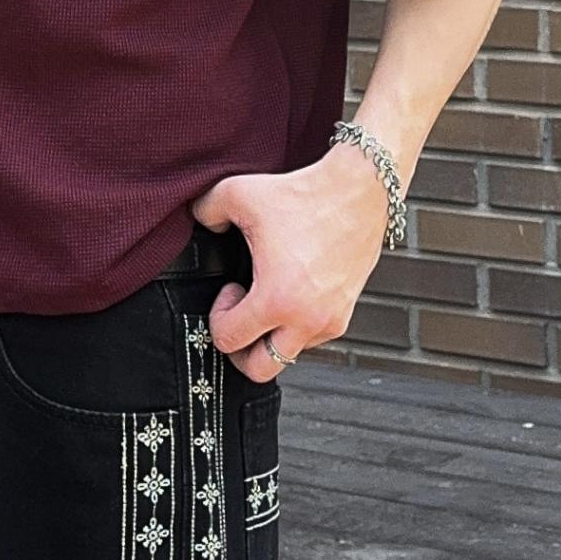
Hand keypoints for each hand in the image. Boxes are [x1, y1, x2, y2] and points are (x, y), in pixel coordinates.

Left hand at [190, 139, 396, 381]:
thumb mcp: (240, 193)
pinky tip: (292, 294)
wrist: (361, 190)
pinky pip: (311, 339)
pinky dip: (295, 327)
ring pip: (287, 355)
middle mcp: (305, 319)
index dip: (218, 316)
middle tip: (241, 317)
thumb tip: (199, 218)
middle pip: (259, 370)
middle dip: (240, 350)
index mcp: (276, 299)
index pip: (228, 340)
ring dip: (270, 336)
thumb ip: (207, 209)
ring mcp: (328, 321)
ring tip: (270, 299)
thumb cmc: (308, 194)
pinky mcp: (344, 315)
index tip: (231, 289)